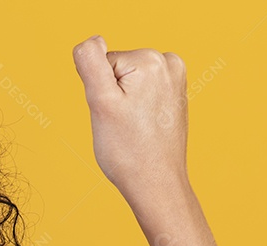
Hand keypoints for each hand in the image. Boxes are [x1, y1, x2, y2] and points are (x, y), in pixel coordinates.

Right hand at [72, 35, 188, 198]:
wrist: (156, 183)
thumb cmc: (127, 150)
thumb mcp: (100, 102)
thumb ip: (91, 62)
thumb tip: (92, 41)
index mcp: (150, 60)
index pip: (102, 62)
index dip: (100, 91)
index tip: (113, 114)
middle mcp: (169, 63)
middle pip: (117, 69)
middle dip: (113, 95)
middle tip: (122, 123)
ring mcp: (175, 78)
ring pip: (128, 81)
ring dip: (124, 103)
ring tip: (134, 127)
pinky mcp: (175, 94)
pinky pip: (143, 91)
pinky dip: (137, 107)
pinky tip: (144, 126)